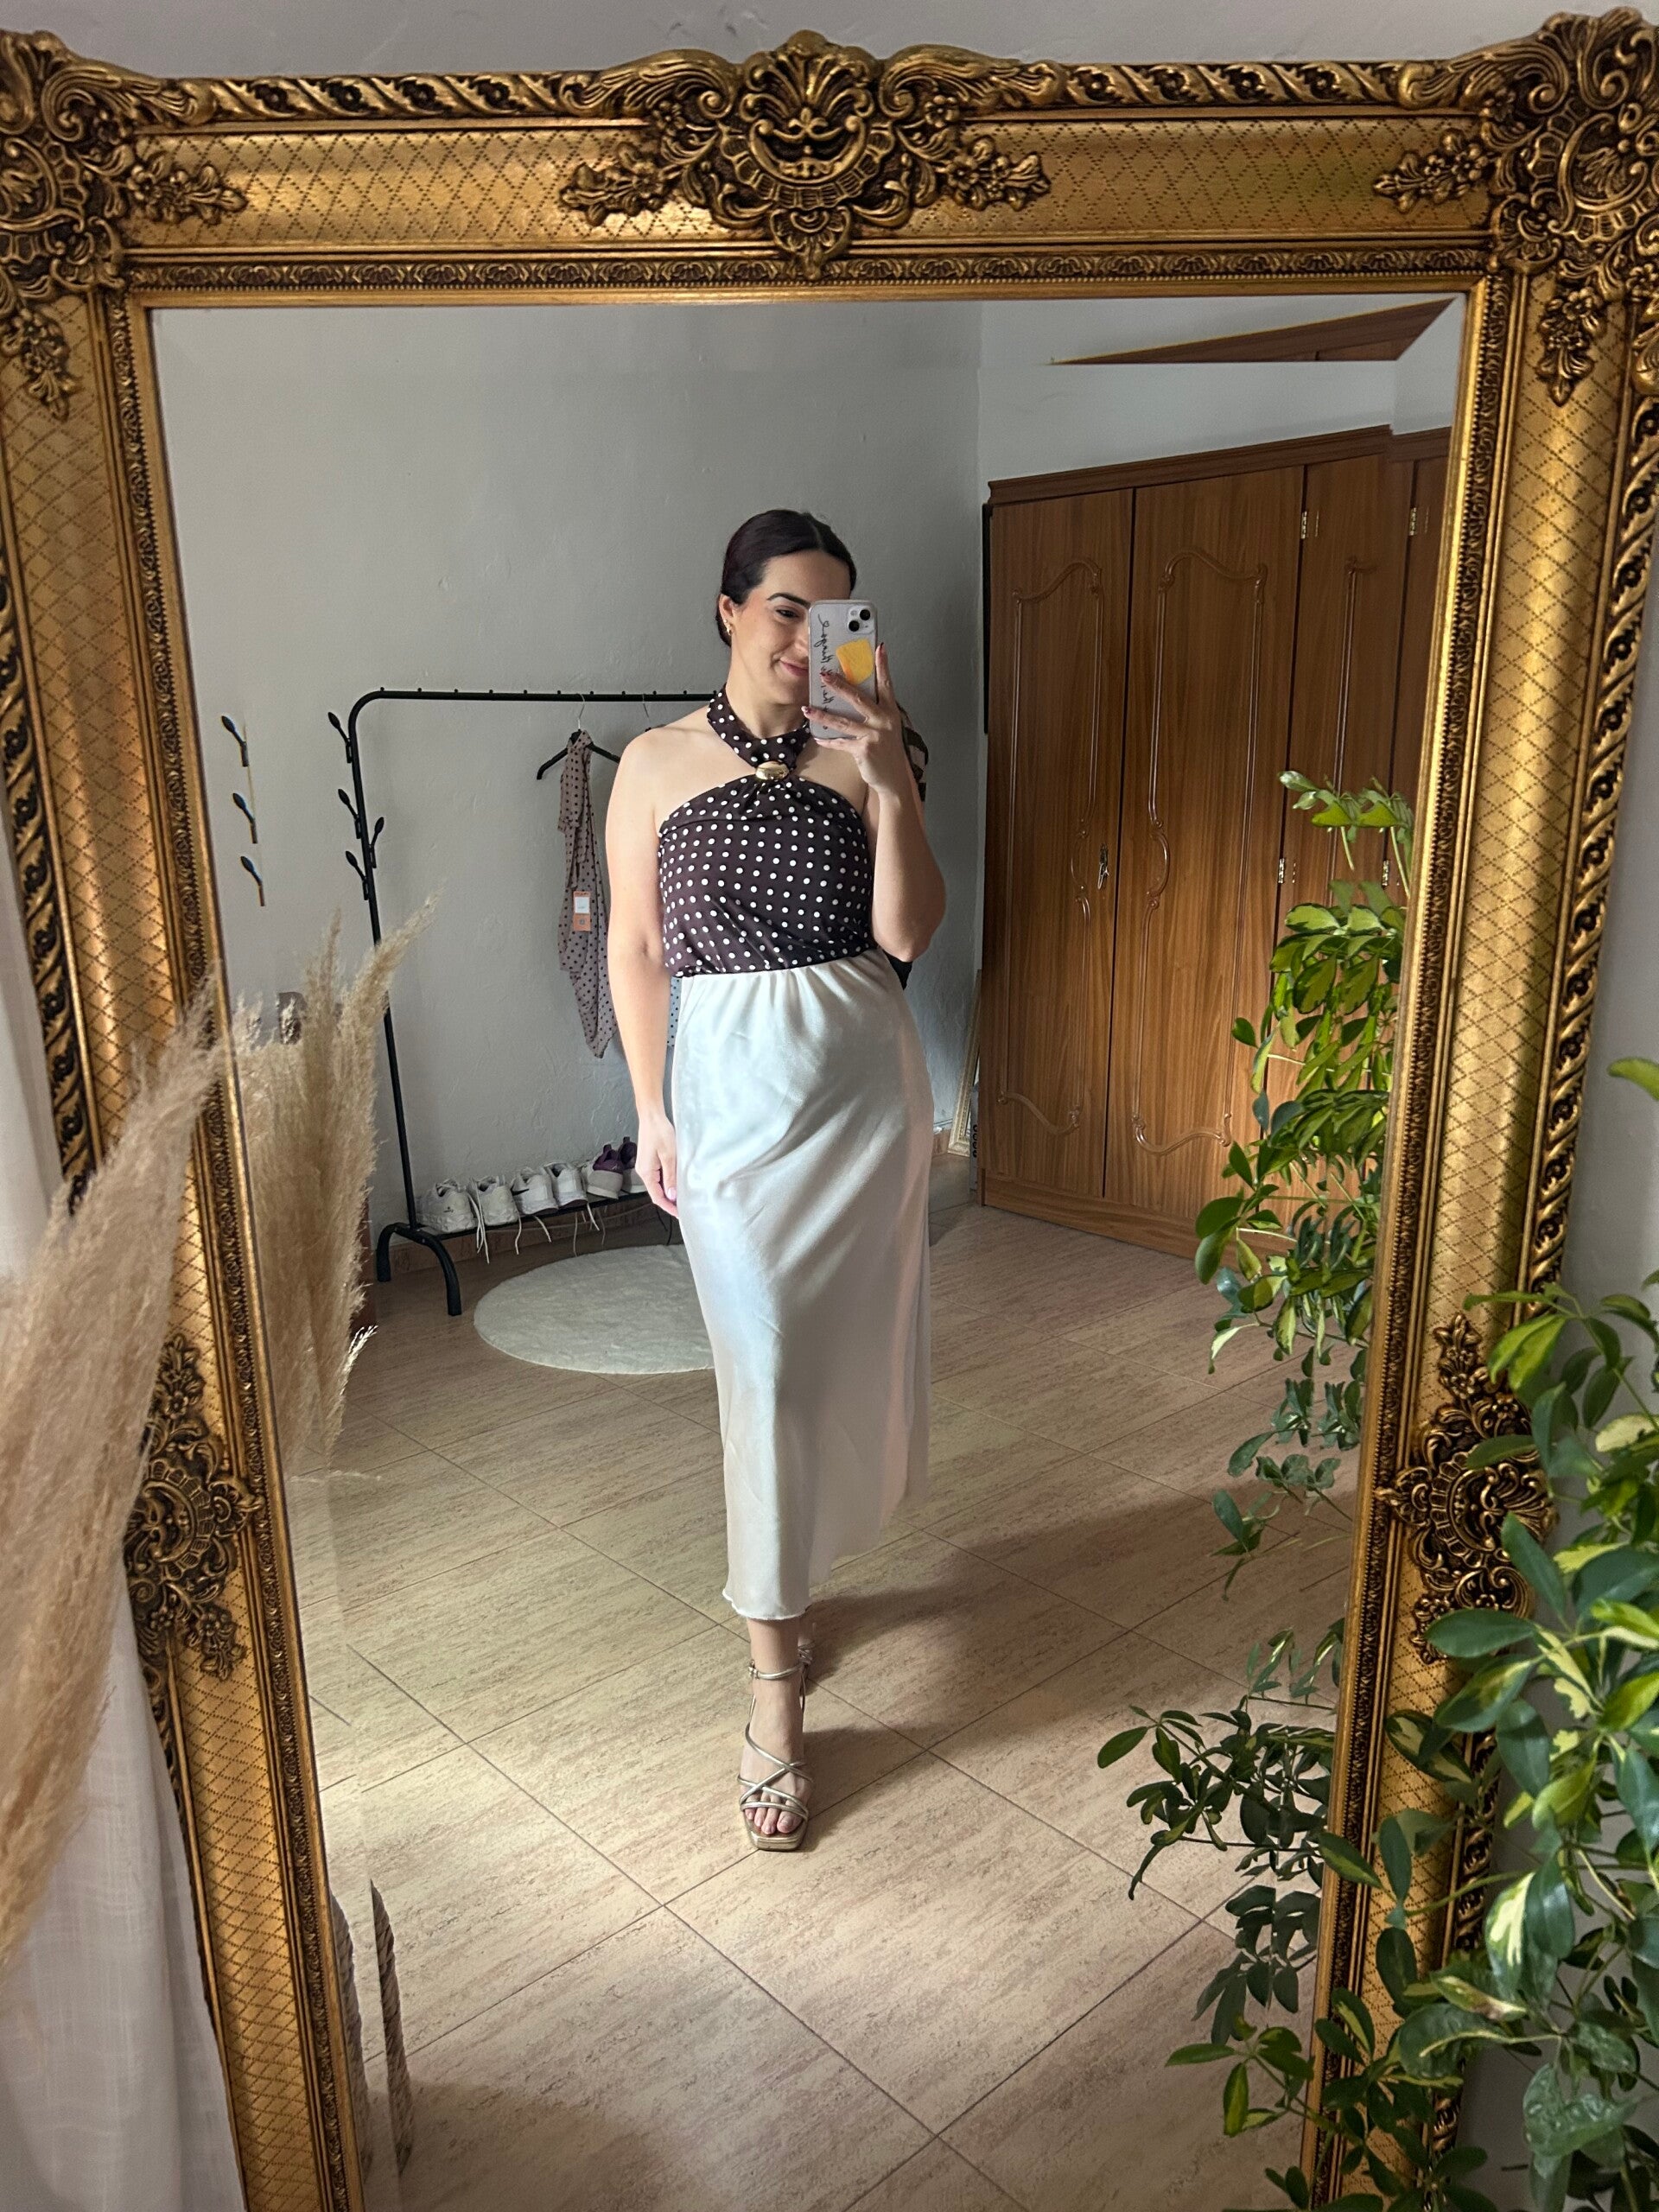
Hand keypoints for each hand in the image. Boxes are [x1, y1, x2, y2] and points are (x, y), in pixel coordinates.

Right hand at [637, 1107, 678, 1216]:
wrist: (652, 1117)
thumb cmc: (659, 1132)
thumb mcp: (669, 1156)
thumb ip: (670, 1177)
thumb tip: (672, 1195)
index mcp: (646, 1173)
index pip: (657, 1197)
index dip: (669, 1207)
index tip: (679, 1214)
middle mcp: (643, 1171)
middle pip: (657, 1193)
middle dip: (670, 1201)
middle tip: (684, 1206)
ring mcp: (646, 1166)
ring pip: (658, 1185)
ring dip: (669, 1191)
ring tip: (682, 1195)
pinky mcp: (650, 1161)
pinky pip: (658, 1176)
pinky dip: (667, 1182)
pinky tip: (676, 1181)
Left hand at [810, 645, 910, 799]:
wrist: (893, 779)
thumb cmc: (887, 752)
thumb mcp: (886, 728)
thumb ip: (874, 712)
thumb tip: (851, 696)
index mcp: (890, 712)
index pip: (886, 684)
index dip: (883, 666)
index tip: (879, 648)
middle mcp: (884, 721)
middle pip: (859, 698)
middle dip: (839, 686)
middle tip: (824, 674)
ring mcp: (874, 735)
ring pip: (843, 721)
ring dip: (823, 715)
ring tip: (807, 708)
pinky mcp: (864, 749)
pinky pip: (840, 742)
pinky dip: (828, 740)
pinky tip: (818, 736)